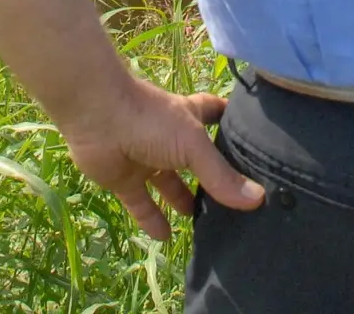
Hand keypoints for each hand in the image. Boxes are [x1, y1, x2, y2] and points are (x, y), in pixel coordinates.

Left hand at [58, 72, 264, 239]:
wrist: (96, 116)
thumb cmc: (151, 119)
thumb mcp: (193, 144)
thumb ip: (221, 175)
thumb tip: (257, 198)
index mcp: (189, 117)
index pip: (215, 115)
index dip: (230, 124)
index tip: (250, 139)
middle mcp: (170, 138)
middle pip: (194, 159)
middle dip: (209, 176)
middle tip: (233, 200)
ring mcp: (146, 159)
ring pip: (168, 184)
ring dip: (182, 201)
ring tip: (204, 225)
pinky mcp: (124, 180)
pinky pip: (141, 204)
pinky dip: (151, 219)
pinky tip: (166, 237)